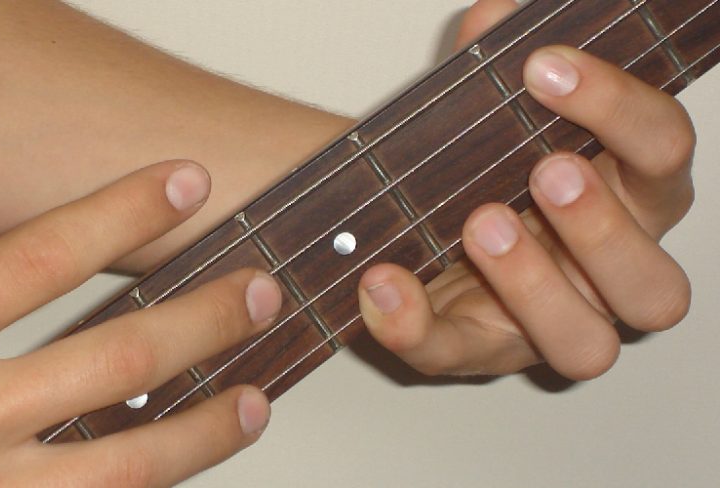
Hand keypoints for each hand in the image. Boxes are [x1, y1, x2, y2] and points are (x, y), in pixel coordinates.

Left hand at [356, 0, 693, 379]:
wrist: (419, 216)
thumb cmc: (481, 163)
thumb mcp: (487, 111)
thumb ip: (495, 66)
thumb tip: (496, 16)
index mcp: (629, 196)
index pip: (664, 151)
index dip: (621, 110)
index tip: (548, 66)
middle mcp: (604, 274)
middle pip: (655, 286)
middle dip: (604, 229)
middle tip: (545, 171)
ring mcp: (546, 324)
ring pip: (585, 345)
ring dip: (535, 287)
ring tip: (479, 223)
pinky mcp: (475, 350)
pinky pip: (452, 353)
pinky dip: (413, 322)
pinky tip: (381, 280)